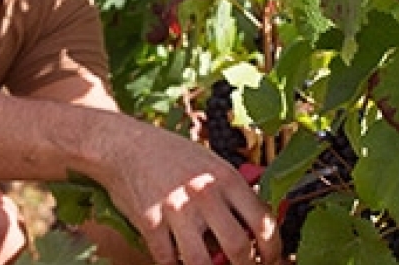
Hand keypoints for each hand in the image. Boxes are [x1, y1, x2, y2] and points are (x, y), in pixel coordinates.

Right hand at [96, 123, 281, 264]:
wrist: (125, 145)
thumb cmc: (171, 155)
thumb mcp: (211, 164)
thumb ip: (234, 192)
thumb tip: (259, 225)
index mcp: (226, 178)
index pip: (263, 223)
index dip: (273, 250)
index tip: (271, 259)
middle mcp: (204, 193)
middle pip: (237, 248)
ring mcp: (175, 209)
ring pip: (202, 262)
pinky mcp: (149, 222)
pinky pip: (167, 260)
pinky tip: (178, 262)